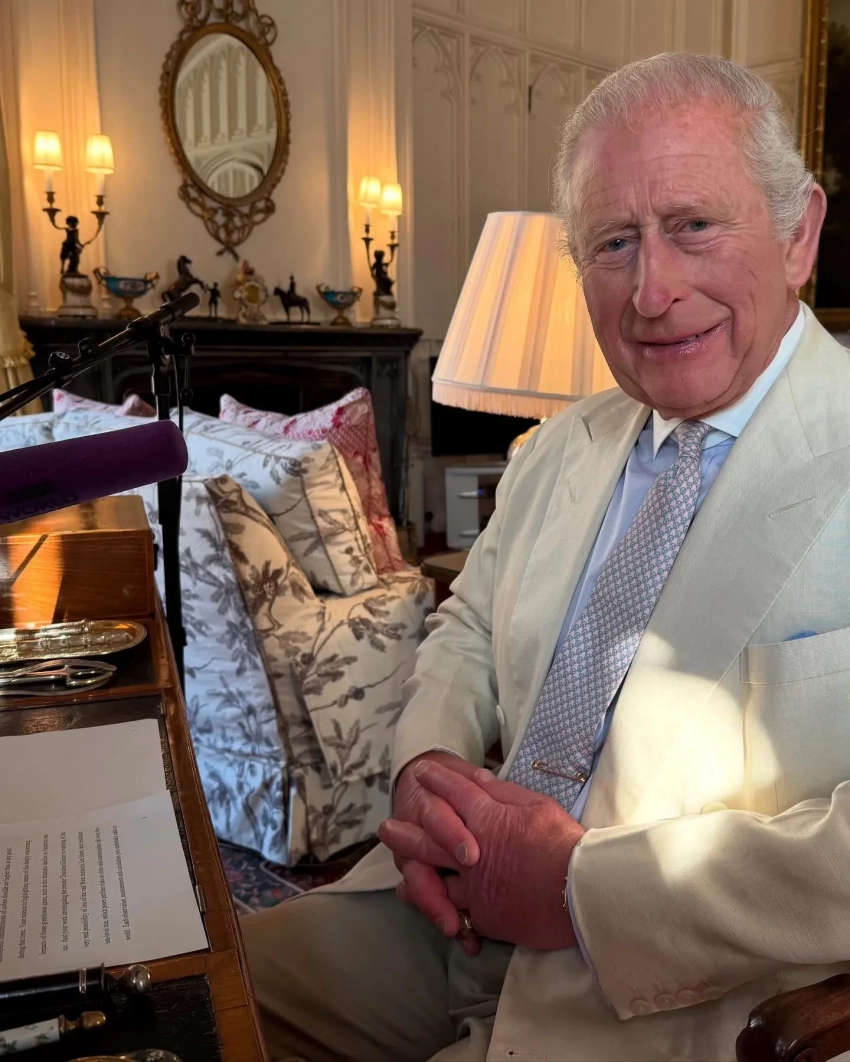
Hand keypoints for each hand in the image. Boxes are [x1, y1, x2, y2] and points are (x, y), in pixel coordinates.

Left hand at [382, 761, 584, 951]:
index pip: (455, 793)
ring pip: (434, 879)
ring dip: (415, 875)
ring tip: (400, 875)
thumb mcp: (538, 806)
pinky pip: (457, 912)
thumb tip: (480, 779)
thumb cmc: (565, 843)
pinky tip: (431, 908)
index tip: (422, 772)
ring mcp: (474, 886)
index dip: (437, 780)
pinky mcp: (484, 916)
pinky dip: (442, 910)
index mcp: (487, 819)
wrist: (579, 891)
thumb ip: (504, 794)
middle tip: (386, 828)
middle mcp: (472, 851)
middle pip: (430, 837)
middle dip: (406, 831)